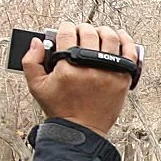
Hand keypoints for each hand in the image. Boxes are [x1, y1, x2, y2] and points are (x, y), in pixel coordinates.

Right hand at [23, 22, 138, 135]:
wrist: (82, 131)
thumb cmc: (61, 111)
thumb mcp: (37, 87)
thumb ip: (31, 61)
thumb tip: (36, 42)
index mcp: (67, 67)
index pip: (67, 33)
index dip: (65, 28)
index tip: (65, 31)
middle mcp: (89, 67)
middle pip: (88, 33)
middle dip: (82, 29)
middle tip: (80, 33)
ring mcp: (109, 72)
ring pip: (110, 38)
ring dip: (103, 31)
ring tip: (99, 33)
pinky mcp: (123, 78)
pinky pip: (129, 52)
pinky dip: (126, 41)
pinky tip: (121, 37)